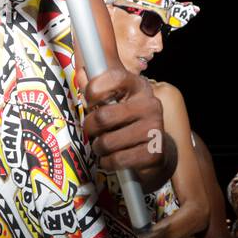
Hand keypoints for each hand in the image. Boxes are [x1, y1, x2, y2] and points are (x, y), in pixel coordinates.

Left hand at [83, 67, 171, 189]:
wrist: (156, 152)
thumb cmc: (129, 124)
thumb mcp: (115, 103)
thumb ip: (97, 90)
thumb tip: (80, 74)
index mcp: (139, 87)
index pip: (114, 77)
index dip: (94, 89)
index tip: (89, 101)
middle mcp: (150, 104)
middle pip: (103, 116)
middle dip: (90, 128)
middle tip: (92, 132)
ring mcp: (154, 129)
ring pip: (107, 142)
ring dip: (98, 148)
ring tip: (103, 147)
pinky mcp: (154, 153)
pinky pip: (117, 159)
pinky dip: (108, 163)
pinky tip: (112, 159)